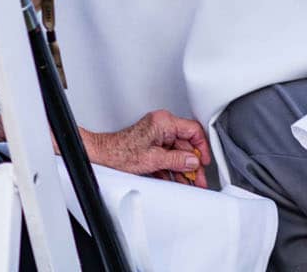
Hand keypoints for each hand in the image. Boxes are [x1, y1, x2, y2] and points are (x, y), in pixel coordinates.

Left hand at [83, 110, 211, 187]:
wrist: (102, 156)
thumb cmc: (120, 152)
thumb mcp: (153, 159)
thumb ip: (176, 160)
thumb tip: (192, 161)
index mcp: (164, 123)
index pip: (192, 131)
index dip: (202, 147)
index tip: (204, 161)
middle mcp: (161, 126)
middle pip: (185, 145)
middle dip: (192, 164)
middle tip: (199, 178)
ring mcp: (156, 136)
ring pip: (176, 153)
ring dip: (182, 169)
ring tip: (190, 183)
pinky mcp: (151, 145)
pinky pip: (167, 156)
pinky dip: (171, 169)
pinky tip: (176, 181)